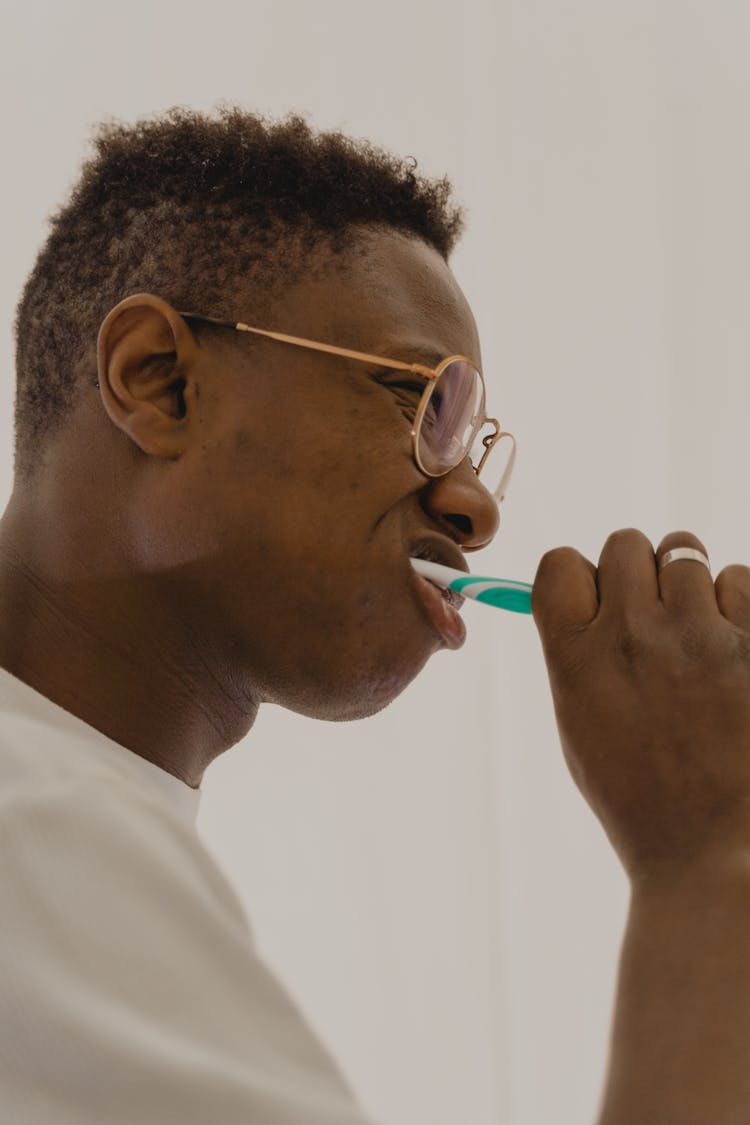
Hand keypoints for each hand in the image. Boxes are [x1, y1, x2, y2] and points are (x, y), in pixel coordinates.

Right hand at [532, 528, 749, 884]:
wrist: (719, 852)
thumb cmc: (645, 799)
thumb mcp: (581, 727)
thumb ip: (576, 655)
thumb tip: (585, 597)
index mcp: (576, 657)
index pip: (561, 562)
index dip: (580, 575)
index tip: (596, 600)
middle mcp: (632, 634)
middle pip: (626, 543)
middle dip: (638, 570)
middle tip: (653, 615)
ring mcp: (700, 636)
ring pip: (688, 556)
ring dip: (692, 589)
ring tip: (701, 643)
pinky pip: (742, 578)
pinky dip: (738, 604)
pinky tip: (735, 649)